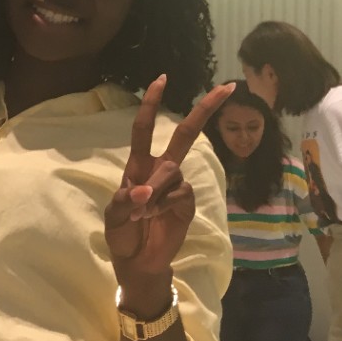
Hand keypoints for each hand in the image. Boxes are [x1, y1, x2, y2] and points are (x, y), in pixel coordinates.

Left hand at [106, 78, 234, 310]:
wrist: (138, 261)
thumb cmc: (122, 234)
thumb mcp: (114, 217)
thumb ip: (125, 202)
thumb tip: (143, 192)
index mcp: (139, 165)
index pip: (144, 129)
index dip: (151, 104)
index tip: (161, 79)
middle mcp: (161, 169)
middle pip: (184, 134)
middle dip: (204, 110)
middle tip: (227, 87)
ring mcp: (177, 186)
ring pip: (173, 171)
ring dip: (156, 191)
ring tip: (142, 213)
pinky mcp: (189, 203)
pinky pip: (181, 193)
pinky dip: (165, 205)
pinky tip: (157, 217)